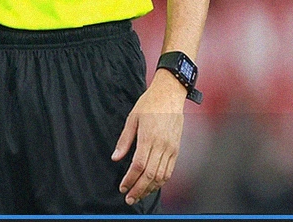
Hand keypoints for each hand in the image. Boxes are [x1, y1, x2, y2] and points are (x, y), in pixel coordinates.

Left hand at [111, 68, 186, 205]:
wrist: (170, 95)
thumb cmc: (149, 104)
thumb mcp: (132, 118)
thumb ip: (124, 140)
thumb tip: (116, 158)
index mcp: (149, 137)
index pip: (139, 166)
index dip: (130, 180)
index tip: (122, 187)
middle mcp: (162, 145)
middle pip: (150, 175)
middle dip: (139, 190)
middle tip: (129, 198)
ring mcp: (171, 148)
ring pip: (162, 176)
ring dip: (150, 188)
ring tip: (139, 194)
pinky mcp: (176, 149)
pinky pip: (169, 170)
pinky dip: (161, 181)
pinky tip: (152, 185)